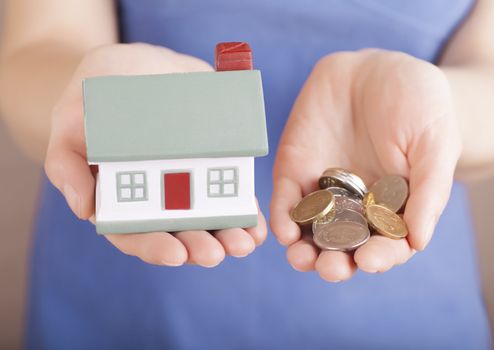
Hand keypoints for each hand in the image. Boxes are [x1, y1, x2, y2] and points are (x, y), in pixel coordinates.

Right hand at [45, 43, 266, 266]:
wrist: (138, 66)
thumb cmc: (97, 96)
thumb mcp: (71, 119)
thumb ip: (67, 163)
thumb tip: (84, 210)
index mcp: (120, 196)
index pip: (133, 233)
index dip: (153, 247)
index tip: (175, 254)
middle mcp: (156, 197)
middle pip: (176, 233)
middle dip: (197, 247)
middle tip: (214, 253)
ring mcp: (188, 183)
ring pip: (208, 220)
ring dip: (227, 237)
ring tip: (244, 243)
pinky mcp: (214, 165)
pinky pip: (231, 193)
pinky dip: (245, 211)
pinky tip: (256, 223)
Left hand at [270, 50, 460, 281]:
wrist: (377, 68)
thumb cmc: (418, 105)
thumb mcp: (435, 143)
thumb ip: (428, 191)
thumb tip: (418, 242)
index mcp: (393, 207)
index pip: (387, 244)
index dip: (380, 257)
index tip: (371, 261)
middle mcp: (356, 206)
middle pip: (344, 247)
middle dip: (336, 263)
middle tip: (331, 268)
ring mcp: (324, 190)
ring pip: (311, 232)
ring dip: (305, 251)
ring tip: (302, 258)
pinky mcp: (296, 170)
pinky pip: (287, 200)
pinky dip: (285, 218)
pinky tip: (286, 231)